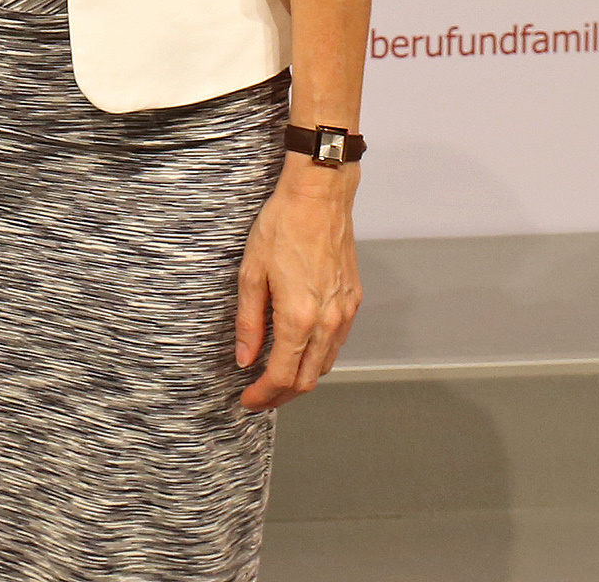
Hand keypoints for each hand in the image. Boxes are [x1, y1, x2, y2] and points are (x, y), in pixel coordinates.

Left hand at [234, 161, 361, 409]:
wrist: (320, 197)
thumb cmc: (281, 227)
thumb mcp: (251, 272)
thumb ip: (249, 321)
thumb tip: (245, 359)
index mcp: (299, 317)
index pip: (283, 375)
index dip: (263, 395)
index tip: (247, 401)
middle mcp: (328, 321)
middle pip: (308, 379)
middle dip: (282, 395)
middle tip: (258, 397)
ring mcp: (345, 312)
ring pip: (325, 364)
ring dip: (301, 378)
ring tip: (275, 377)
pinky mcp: (354, 300)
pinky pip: (337, 343)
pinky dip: (318, 356)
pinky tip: (299, 350)